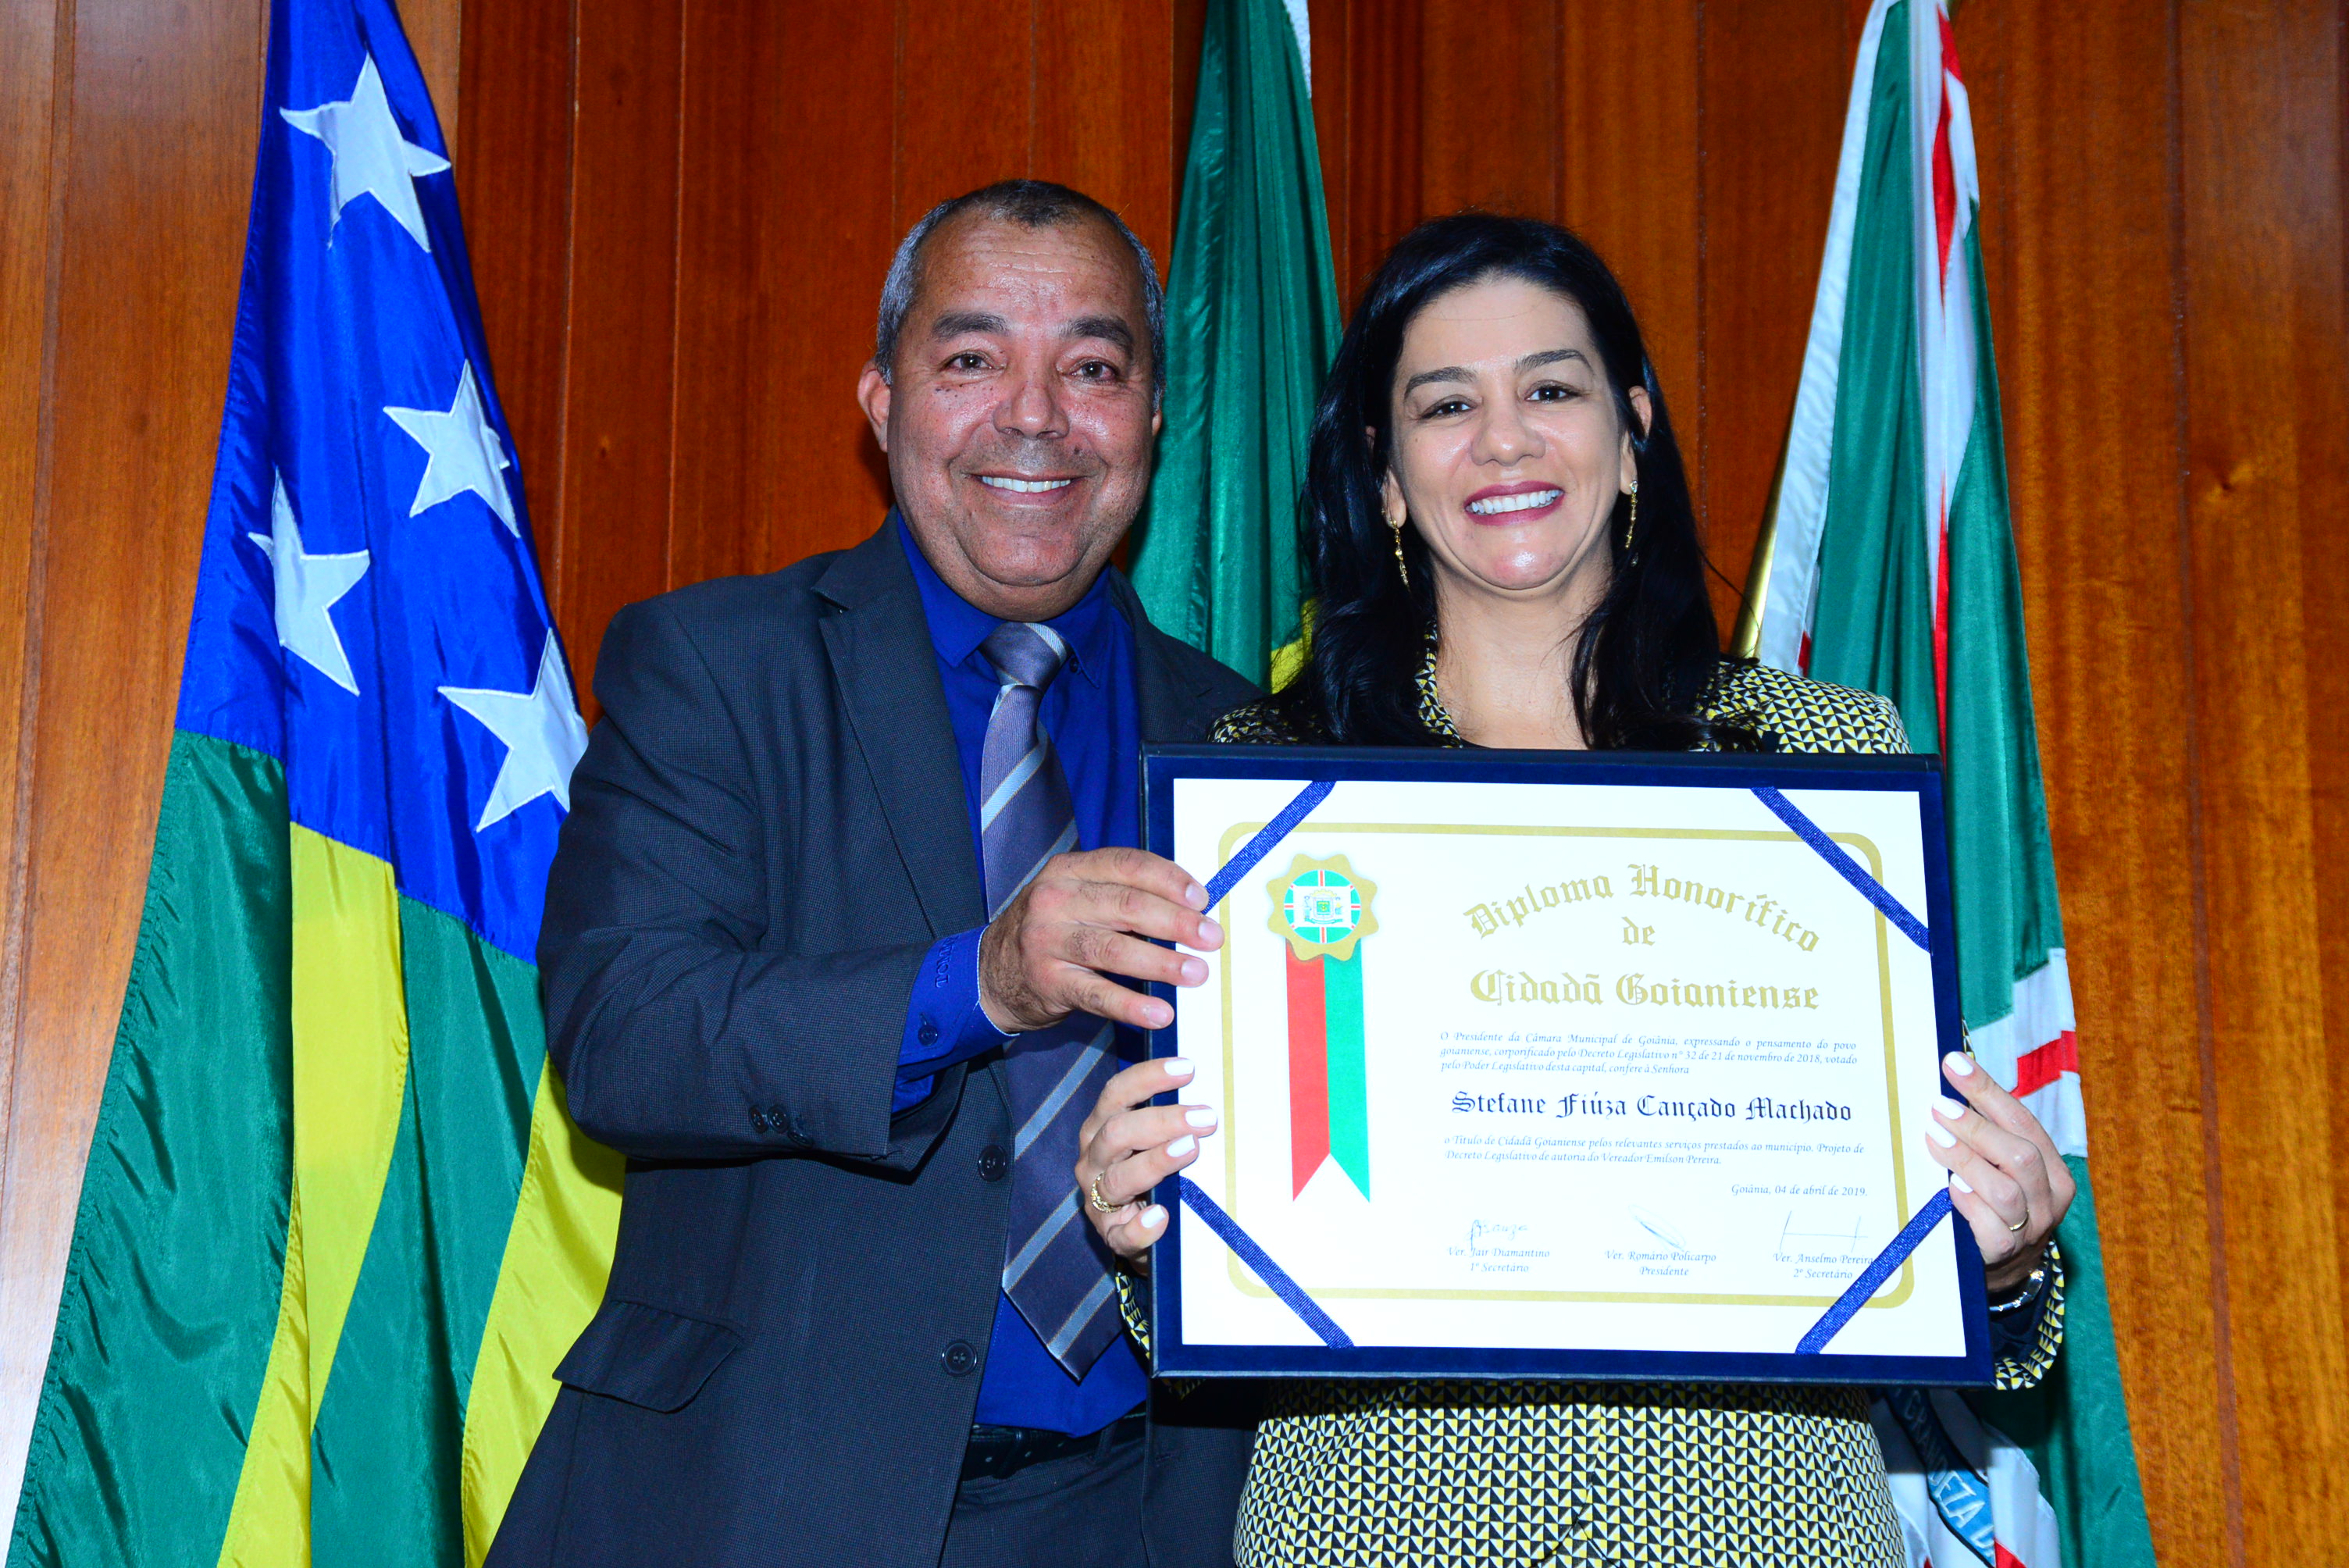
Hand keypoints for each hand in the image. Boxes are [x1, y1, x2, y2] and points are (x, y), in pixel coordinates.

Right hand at [978, 847, 1222, 1033]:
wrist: (992, 973)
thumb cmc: (1053, 931)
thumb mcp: (1077, 898)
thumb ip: (1123, 894)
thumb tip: (1192, 905)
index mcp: (1068, 870)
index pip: (1126, 864)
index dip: (1169, 879)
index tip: (1202, 899)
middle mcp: (1054, 900)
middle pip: (1126, 905)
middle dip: (1176, 921)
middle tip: (1212, 938)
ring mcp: (1046, 941)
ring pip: (1113, 949)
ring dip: (1161, 962)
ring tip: (1196, 973)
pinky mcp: (1048, 982)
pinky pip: (1096, 994)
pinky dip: (1131, 1005)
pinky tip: (1160, 1014)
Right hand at [1074, 1056, 1215, 1266]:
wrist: (1141, 1231)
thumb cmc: (1153, 1174)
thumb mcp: (1153, 1141)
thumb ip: (1170, 1121)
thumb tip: (1208, 1098)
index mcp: (1101, 1128)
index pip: (1117, 1094)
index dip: (1149, 1077)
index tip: (1188, 1069)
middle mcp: (1094, 1160)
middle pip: (1118, 1132)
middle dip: (1163, 1121)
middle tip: (1206, 1118)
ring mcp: (1098, 1200)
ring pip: (1119, 1179)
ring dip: (1156, 1162)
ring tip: (1190, 1149)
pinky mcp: (1111, 1236)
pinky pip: (1123, 1235)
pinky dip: (1141, 1227)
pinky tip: (1161, 1217)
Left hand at [1926, 1051, 2075, 1298]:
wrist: (2006, 1268)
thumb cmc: (1995, 1205)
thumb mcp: (2000, 1169)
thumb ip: (1985, 1138)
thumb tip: (1946, 1090)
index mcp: (2052, 1169)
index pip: (2021, 1121)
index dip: (1987, 1090)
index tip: (1953, 1064)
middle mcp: (2049, 1197)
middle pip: (2019, 1154)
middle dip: (1976, 1126)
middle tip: (1937, 1106)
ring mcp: (2032, 1228)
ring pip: (2005, 1190)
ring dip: (1966, 1160)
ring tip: (1934, 1139)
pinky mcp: (2007, 1255)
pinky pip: (1992, 1229)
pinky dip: (1970, 1205)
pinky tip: (1951, 1189)